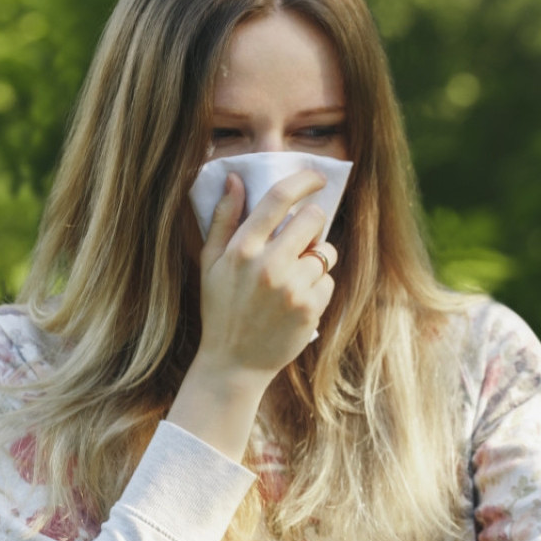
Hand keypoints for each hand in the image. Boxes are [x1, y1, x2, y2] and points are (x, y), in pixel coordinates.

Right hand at [196, 169, 337, 377]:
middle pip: (313, 219)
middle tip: (300, 241)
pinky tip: (297, 302)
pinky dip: (318, 288)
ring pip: (326, 253)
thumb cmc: (221, 309)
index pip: (278, 198)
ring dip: (316, 261)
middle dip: (312, 225)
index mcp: (242, 249)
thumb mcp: (211, 262)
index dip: (303, 180)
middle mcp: (268, 265)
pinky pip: (329, 282)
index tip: (316, 177)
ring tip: (292, 280)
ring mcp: (292, 288)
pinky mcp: (310, 309)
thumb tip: (235, 178)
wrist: (233, 364)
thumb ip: (223, 218)